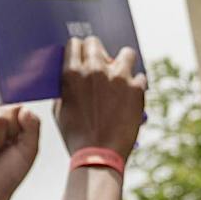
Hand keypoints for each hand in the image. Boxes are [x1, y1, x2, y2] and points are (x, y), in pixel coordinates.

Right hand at [55, 36, 145, 158]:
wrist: (98, 156)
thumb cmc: (76, 136)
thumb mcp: (60, 110)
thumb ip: (65, 87)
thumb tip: (72, 75)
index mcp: (72, 73)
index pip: (75, 44)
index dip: (78, 50)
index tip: (82, 56)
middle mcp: (95, 69)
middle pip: (96, 43)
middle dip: (97, 53)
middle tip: (100, 65)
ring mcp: (118, 77)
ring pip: (126, 53)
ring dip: (123, 63)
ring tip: (121, 76)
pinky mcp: (136, 88)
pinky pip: (140, 77)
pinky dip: (136, 86)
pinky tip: (131, 96)